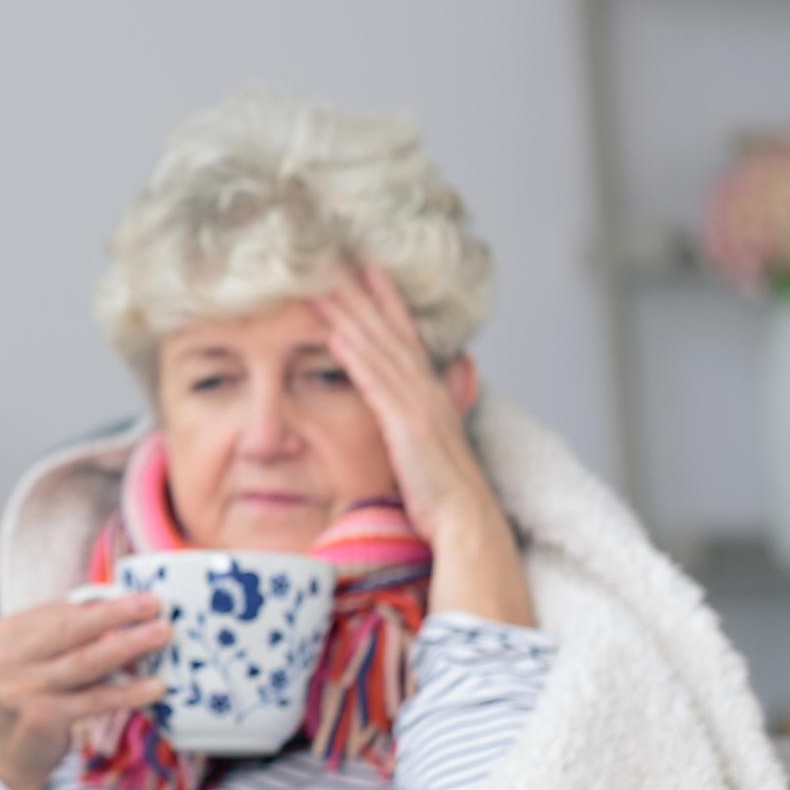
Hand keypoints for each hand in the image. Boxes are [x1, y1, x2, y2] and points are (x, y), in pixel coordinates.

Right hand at [0, 594, 169, 789]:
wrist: (2, 755)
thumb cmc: (27, 698)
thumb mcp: (30, 659)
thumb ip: (62, 636)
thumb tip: (118, 610)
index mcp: (1, 635)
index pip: (57, 612)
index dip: (100, 605)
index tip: (137, 598)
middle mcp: (2, 660)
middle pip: (68, 629)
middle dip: (116, 614)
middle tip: (154, 604)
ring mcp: (18, 691)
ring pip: (85, 662)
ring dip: (128, 646)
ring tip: (161, 635)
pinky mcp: (39, 719)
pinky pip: (94, 700)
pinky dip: (127, 692)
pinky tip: (153, 687)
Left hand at [314, 266, 532, 626]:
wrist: (467, 531)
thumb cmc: (445, 502)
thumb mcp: (430, 453)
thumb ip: (423, 423)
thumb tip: (431, 398)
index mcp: (430, 399)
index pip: (404, 340)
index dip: (385, 304)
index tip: (366, 272)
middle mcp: (427, 394)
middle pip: (389, 333)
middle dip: (363, 294)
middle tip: (334, 259)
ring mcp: (417, 409)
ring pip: (379, 350)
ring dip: (351, 314)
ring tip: (323, 285)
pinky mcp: (405, 429)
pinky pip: (375, 385)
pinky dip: (356, 358)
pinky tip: (335, 336)